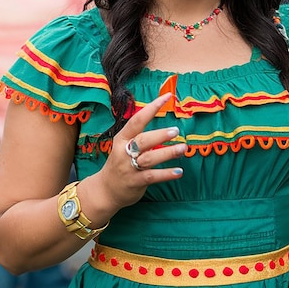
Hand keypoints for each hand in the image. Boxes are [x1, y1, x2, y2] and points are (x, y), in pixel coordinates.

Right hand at [99, 93, 185, 209]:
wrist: (105, 190)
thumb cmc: (120, 163)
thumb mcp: (124, 145)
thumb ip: (140, 136)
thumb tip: (163, 123)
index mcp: (122, 138)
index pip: (137, 120)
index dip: (152, 108)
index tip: (167, 97)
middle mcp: (124, 151)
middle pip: (143, 140)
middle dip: (160, 135)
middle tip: (175, 130)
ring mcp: (129, 168)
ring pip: (149, 158)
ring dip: (167, 153)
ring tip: (183, 148)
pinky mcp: (135, 182)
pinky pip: (152, 176)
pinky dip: (166, 174)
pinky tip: (179, 171)